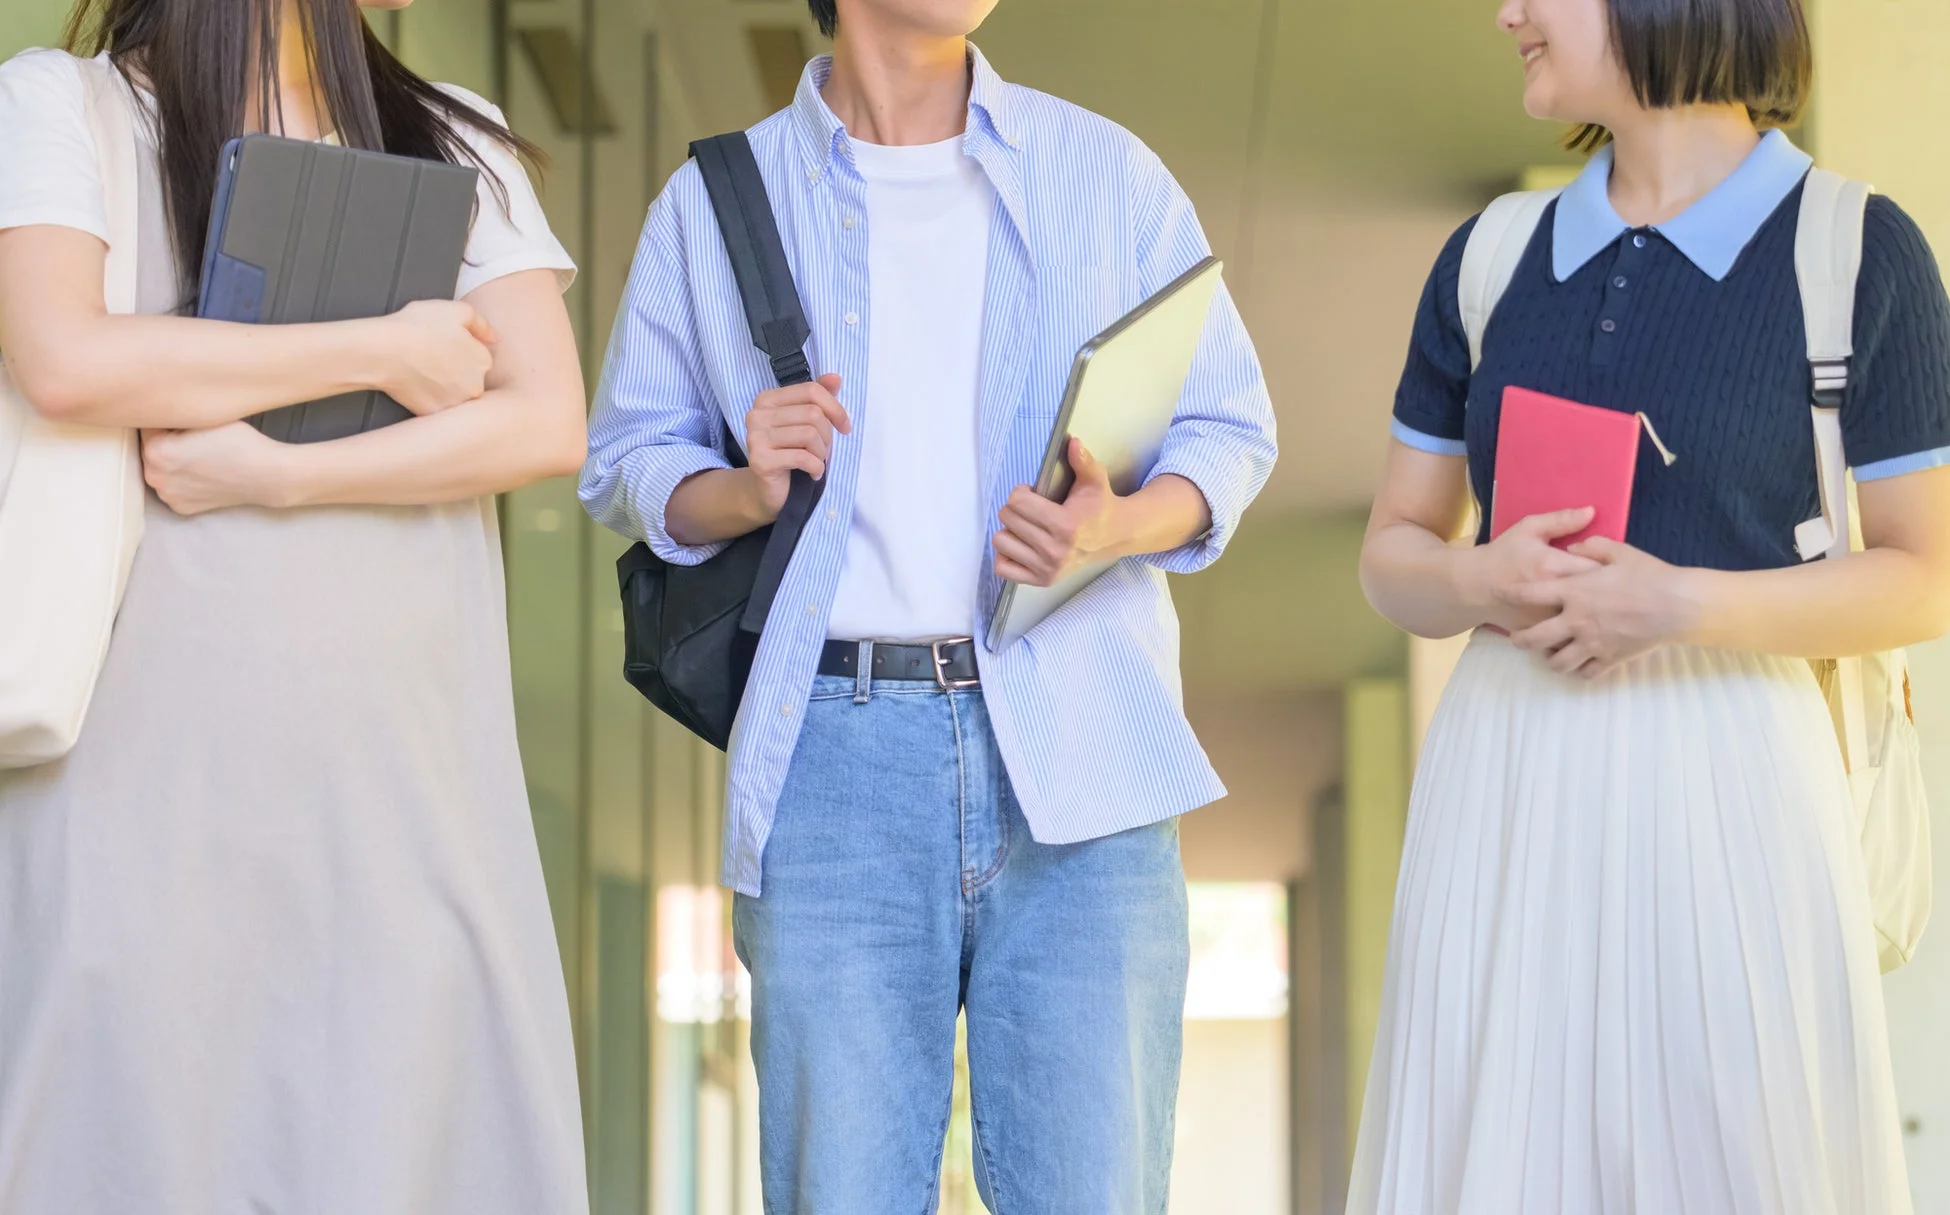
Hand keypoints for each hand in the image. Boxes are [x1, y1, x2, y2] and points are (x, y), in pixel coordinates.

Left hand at [141, 422, 293, 514]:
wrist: (266, 475)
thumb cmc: (239, 442)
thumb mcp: (202, 417)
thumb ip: (174, 415)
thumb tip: (156, 412)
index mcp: (155, 451)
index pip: (149, 426)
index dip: (169, 420)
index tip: (187, 422)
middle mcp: (155, 477)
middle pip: (152, 450)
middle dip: (166, 442)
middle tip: (195, 440)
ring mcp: (168, 496)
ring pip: (162, 470)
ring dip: (172, 463)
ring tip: (200, 458)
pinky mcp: (181, 508)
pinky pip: (174, 488)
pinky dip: (182, 481)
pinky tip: (202, 474)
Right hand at [374, 300, 498, 415]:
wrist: (383, 350)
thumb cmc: (417, 326)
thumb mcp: (456, 310)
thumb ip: (482, 324)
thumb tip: (496, 339)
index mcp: (483, 361)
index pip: (479, 359)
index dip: (460, 351)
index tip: (443, 346)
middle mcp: (476, 387)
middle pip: (470, 381)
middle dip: (455, 372)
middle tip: (432, 360)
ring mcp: (455, 403)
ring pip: (454, 397)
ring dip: (444, 388)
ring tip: (423, 372)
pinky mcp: (434, 414)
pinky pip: (436, 409)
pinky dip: (428, 399)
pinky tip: (416, 385)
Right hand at [745, 373, 850, 517]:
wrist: (768, 490)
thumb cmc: (791, 453)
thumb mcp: (807, 423)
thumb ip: (819, 399)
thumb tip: (835, 378)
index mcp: (767, 399)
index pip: (811, 391)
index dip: (835, 408)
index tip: (844, 427)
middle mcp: (757, 414)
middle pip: (812, 414)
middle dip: (827, 436)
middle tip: (823, 451)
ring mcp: (755, 437)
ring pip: (809, 434)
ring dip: (821, 453)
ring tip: (816, 461)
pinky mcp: (760, 460)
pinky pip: (802, 457)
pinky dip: (816, 467)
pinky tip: (813, 473)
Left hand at [992, 439, 1127, 586]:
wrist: (1114, 536)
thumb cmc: (1100, 506)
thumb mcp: (1095, 480)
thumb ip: (1082, 461)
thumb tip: (1072, 442)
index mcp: (1065, 525)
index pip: (1017, 503)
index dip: (1021, 492)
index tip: (1032, 493)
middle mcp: (1054, 551)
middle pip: (1007, 519)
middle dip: (1015, 508)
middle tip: (1032, 509)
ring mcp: (1047, 568)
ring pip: (1001, 541)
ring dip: (1010, 530)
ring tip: (1027, 526)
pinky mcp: (1041, 580)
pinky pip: (1003, 567)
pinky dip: (1007, 554)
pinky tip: (1021, 544)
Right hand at [1458, 507, 1602, 631]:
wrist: (1474, 586)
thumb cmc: (1503, 555)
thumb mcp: (1528, 529)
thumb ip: (1561, 520)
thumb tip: (1592, 512)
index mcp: (1552, 565)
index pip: (1598, 569)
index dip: (1610, 570)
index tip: (1613, 569)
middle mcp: (1552, 595)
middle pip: (1596, 599)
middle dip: (1607, 596)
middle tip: (1611, 591)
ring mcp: (1545, 618)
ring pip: (1584, 623)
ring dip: (1595, 617)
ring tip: (1600, 610)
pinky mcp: (1539, 634)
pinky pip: (1567, 638)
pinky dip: (1577, 634)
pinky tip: (1581, 627)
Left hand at [1508, 537, 1700, 677]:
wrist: (1679, 604)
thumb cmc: (1649, 574)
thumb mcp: (1619, 551)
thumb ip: (1591, 547)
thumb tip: (1571, 548)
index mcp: (1575, 591)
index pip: (1530, 595)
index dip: (1511, 594)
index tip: (1501, 594)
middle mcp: (1577, 620)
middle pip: (1534, 639)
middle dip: (1519, 640)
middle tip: (1517, 638)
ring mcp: (1592, 643)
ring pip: (1557, 662)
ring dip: (1549, 659)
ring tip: (1549, 653)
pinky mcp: (1610, 659)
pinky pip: (1585, 673)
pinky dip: (1578, 670)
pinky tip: (1578, 663)